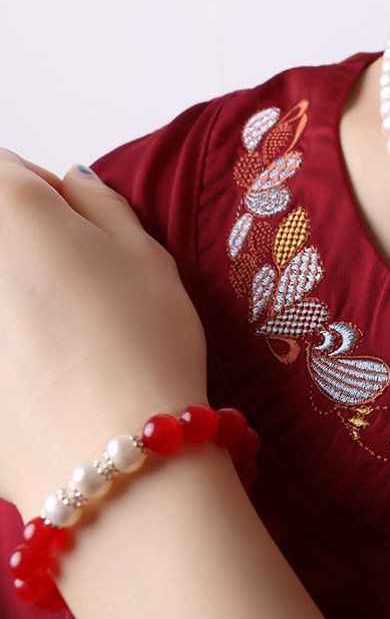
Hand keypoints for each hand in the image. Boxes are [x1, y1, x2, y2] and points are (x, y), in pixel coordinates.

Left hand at [0, 149, 207, 517]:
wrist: (110, 452)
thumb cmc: (141, 342)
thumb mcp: (146, 254)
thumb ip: (101, 201)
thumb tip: (70, 182)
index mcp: (5, 208)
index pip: (3, 166)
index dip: (42, 188)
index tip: (73, 222)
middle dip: (21, 245)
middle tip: (70, 281)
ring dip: (13, 298)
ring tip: (54, 336)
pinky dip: (6, 349)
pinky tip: (38, 376)